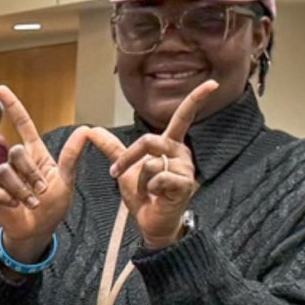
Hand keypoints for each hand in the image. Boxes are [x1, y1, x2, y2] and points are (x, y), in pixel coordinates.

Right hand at [0, 85, 93, 264]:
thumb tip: (85, 129)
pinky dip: (10, 199)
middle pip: (17, 152)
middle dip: (31, 173)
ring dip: (23, 190)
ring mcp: (3, 175)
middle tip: (41, 191)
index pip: (23, 125)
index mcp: (36, 155)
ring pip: (7, 171)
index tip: (0, 89)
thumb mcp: (67, 181)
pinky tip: (16, 205)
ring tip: (31, 201)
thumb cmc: (53, 207)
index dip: (12, 106)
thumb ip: (71, 156)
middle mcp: (18, 162)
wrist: (37, 230)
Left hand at [87, 80, 213, 246]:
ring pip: (151, 163)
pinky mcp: (185, 184)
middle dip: (127, 158)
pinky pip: (158, 177)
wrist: (149, 222)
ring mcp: (186, 168)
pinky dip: (150, 189)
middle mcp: (182, 152)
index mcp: (171, 144)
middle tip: (116, 173)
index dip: (197, 99)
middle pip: (149, 141)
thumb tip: (92, 130)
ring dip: (140, 180)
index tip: (212, 83)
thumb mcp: (124, 168)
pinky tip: (157, 196)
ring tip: (148, 191)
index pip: (184, 117)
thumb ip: (111, 147)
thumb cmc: (143, 194)